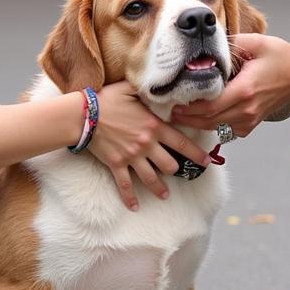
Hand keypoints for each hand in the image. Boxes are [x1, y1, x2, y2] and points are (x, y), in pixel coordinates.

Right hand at [88, 81, 212, 210]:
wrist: (83, 115)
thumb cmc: (106, 99)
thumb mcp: (130, 88)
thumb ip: (148, 89)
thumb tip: (160, 82)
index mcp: (154, 126)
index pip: (182, 142)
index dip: (196, 154)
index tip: (207, 161)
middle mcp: (146, 144)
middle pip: (169, 165)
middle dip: (176, 170)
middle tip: (178, 173)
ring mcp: (131, 156)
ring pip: (151, 178)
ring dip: (159, 189)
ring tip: (165, 195)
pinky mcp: (116, 164)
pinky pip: (125, 185)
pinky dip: (130, 198)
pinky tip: (135, 207)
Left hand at [172, 34, 289, 137]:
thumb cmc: (282, 57)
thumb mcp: (256, 42)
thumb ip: (231, 44)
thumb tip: (207, 46)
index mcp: (245, 90)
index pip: (209, 106)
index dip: (188, 108)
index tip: (173, 102)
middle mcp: (247, 109)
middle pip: (208, 121)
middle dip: (187, 117)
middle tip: (169, 110)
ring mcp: (250, 119)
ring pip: (216, 128)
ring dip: (197, 123)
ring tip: (180, 114)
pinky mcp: (252, 123)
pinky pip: (227, 129)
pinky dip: (212, 124)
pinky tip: (201, 115)